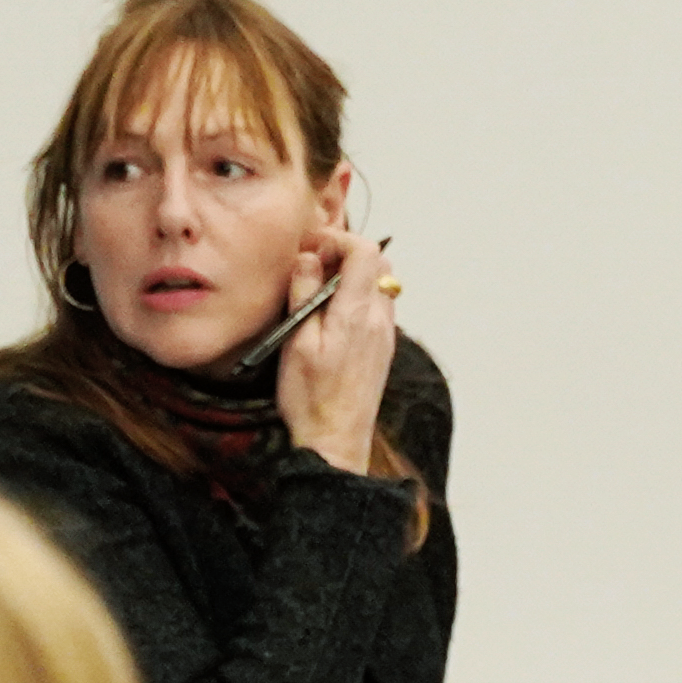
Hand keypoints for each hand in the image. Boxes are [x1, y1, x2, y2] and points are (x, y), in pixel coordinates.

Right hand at [281, 218, 397, 475]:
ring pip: (378, 284)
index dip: (337, 240)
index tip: (311, 249)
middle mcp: (379, 319)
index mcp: (356, 313)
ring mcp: (385, 334)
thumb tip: (309, 258)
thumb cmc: (310, 398)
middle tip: (313, 267)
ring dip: (351, 276)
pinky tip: (331, 317)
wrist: (335, 442)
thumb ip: (304, 293)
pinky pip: (376, 307)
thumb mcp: (296, 342)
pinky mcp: (383, 348)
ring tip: (318, 293)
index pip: (365, 250)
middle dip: (345, 253)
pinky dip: (356, 298)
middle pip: (377, 262)